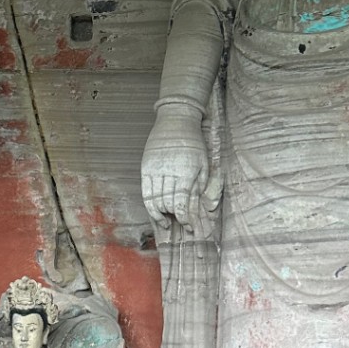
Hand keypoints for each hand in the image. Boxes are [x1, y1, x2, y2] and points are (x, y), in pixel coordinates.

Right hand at [141, 108, 209, 230]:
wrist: (176, 121)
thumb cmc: (194, 143)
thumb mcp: (204, 164)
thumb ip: (201, 187)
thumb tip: (201, 209)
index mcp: (185, 172)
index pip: (181, 203)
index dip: (184, 218)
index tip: (189, 227)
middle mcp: (168, 172)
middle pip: (167, 204)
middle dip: (173, 218)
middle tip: (179, 226)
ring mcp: (154, 169)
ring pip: (153, 200)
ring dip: (160, 214)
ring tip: (166, 222)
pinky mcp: (145, 167)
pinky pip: (144, 191)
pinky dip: (149, 204)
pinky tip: (155, 212)